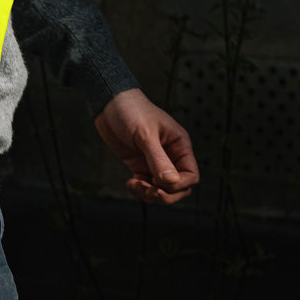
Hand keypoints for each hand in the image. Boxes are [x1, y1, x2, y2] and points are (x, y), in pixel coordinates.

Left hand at [94, 88, 198, 204]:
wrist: (108, 105)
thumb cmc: (131, 111)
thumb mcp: (145, 135)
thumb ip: (158, 159)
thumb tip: (171, 182)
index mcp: (179, 145)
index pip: (190, 176)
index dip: (178, 185)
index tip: (159, 182)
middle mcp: (170, 156)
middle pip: (178, 188)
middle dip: (165, 195)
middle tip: (148, 190)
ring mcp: (154, 162)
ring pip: (162, 190)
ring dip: (150, 195)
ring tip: (135, 185)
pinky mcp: (140, 166)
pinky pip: (146, 187)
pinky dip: (139, 191)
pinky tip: (130, 183)